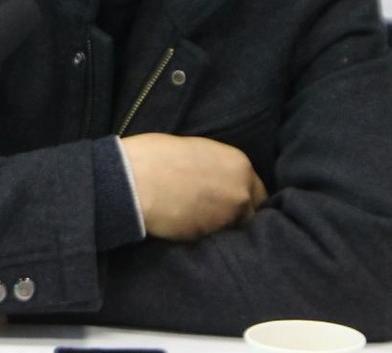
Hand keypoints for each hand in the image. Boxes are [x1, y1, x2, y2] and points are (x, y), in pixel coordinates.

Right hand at [119, 133, 266, 241]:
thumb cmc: (155, 156)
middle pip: (251, 213)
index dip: (242, 198)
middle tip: (215, 216)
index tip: (230, 202)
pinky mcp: (207, 237)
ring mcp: (226, 217)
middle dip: (237, 216)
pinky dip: (203, 237)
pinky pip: (213, 241)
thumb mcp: (196, 150)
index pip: (257, 191)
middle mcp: (240, 192)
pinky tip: (185, 228)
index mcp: (239, 165)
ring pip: (233, 230)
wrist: (133, 179)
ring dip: (221, 229)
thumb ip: (217, 168)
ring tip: (198, 222)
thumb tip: (218, 180)